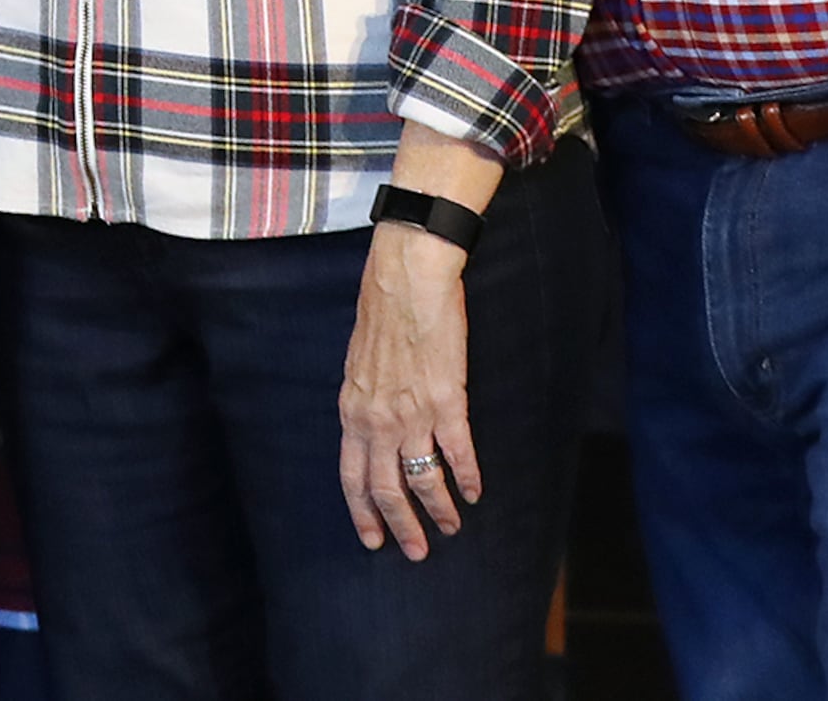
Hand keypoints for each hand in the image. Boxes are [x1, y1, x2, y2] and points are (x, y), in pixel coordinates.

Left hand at [337, 131, 500, 557]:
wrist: (406, 274)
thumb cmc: (382, 310)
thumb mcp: (359, 361)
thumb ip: (365, 398)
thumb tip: (372, 423)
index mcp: (352, 408)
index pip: (350, 474)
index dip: (362, 511)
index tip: (372, 539)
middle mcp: (376, 417)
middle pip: (384, 487)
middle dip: (401, 525)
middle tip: (417, 551)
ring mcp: (411, 411)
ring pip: (422, 478)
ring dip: (439, 508)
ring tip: (451, 526)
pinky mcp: (446, 399)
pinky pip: (457, 452)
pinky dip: (469, 476)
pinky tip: (477, 491)